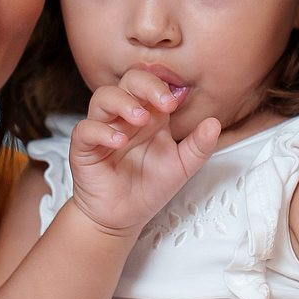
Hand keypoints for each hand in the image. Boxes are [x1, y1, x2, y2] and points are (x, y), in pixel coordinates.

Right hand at [68, 69, 218, 236]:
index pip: (153, 83)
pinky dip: (101, 131)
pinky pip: (85, 129)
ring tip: (140, 119)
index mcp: (150, 116)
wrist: (123, 218)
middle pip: (128, 81)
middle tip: (164, 104)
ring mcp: (103, 130)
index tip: (178, 101)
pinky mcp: (84, 148)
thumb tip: (214, 123)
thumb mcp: (182, 167)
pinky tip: (119, 142)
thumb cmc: (149, 188)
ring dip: (123, 102)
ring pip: (103, 97)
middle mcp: (125, 117)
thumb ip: (198, 146)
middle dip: (146, 85)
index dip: (164, 85)